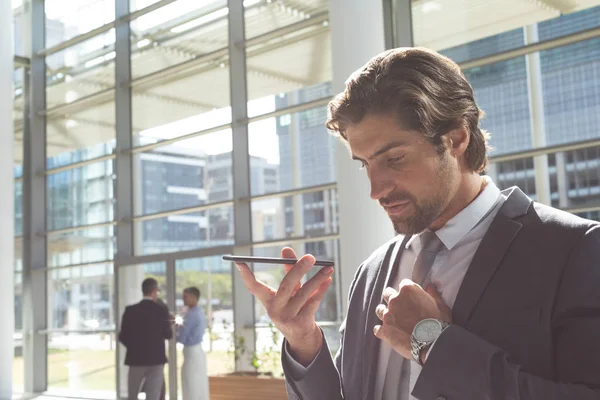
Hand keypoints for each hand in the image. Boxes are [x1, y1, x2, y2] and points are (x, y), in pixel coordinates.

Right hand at [236, 247, 333, 365]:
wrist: (301, 336)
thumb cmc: (294, 307)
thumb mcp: (290, 290)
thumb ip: (289, 269)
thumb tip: (286, 249)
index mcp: (268, 300)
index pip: (253, 287)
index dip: (245, 275)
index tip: (238, 261)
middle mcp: (275, 310)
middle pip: (286, 286)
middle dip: (298, 270)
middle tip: (310, 257)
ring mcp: (287, 318)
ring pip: (304, 294)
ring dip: (317, 279)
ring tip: (328, 268)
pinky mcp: (300, 323)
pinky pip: (313, 302)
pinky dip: (321, 290)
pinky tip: (328, 280)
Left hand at [373, 279, 451, 359]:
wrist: (432, 343)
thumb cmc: (438, 323)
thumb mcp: (440, 306)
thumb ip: (433, 294)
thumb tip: (430, 286)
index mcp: (408, 290)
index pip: (403, 284)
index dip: (408, 291)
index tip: (411, 297)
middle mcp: (395, 300)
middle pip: (387, 293)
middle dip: (392, 298)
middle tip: (400, 306)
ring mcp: (388, 315)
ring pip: (380, 309)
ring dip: (385, 313)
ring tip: (392, 319)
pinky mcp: (385, 330)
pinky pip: (377, 329)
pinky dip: (381, 331)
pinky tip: (387, 333)